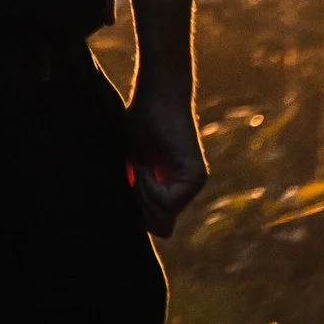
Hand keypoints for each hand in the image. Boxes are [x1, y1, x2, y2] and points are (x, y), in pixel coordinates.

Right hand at [124, 76, 208, 237]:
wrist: (156, 95)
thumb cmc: (138, 122)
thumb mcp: (130, 167)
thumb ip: (135, 194)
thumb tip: (129, 227)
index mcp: (172, 190)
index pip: (158, 226)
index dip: (137, 213)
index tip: (128, 183)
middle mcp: (186, 191)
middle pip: (161, 228)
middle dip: (139, 207)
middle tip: (132, 174)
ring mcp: (194, 185)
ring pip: (162, 217)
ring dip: (142, 194)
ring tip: (138, 165)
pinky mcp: (196, 176)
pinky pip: (167, 202)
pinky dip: (148, 187)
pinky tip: (144, 165)